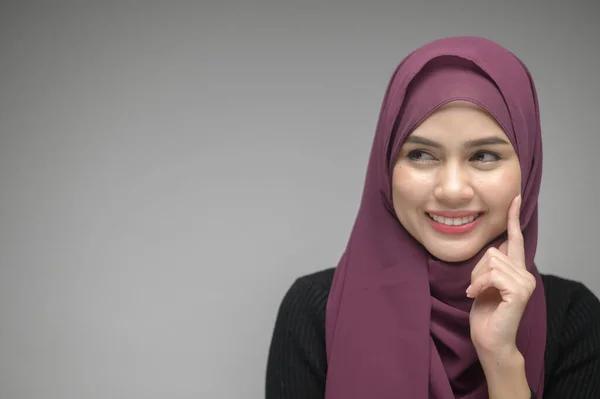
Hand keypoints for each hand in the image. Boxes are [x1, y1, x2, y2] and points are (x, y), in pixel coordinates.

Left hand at [467, 195, 535, 361]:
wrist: (489, 339)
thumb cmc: (485, 313)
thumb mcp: (484, 283)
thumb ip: (492, 266)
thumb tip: (495, 247)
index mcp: (516, 270)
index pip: (516, 238)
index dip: (513, 218)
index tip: (514, 198)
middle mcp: (525, 273)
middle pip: (493, 251)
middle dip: (477, 269)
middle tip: (476, 288)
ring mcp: (525, 282)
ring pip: (491, 261)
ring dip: (477, 278)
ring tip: (478, 294)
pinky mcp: (519, 291)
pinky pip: (492, 275)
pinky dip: (478, 284)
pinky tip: (476, 296)